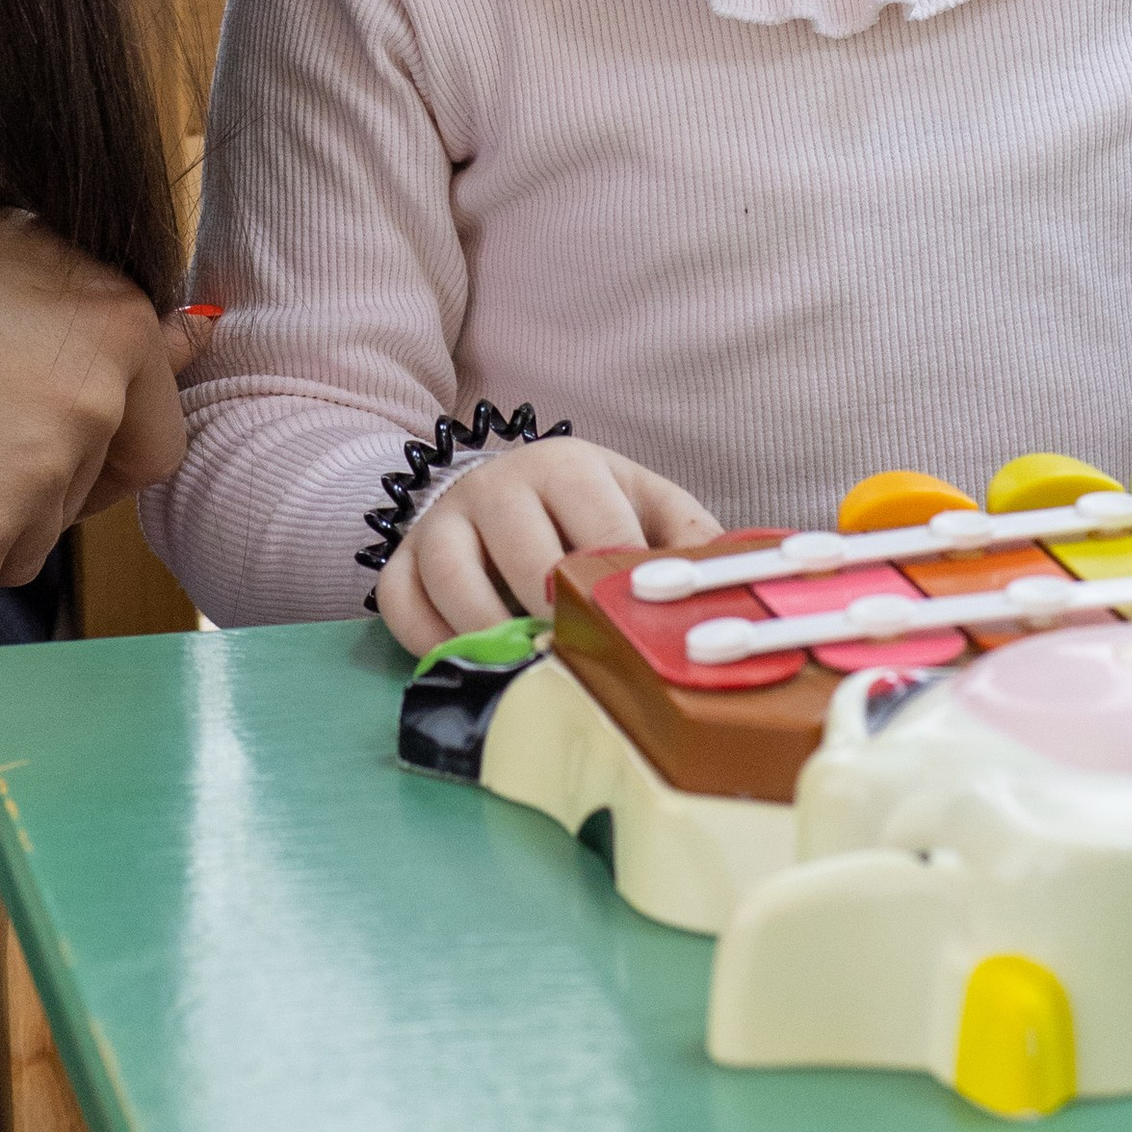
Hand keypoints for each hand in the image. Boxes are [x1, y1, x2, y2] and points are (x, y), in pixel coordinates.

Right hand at [0, 301, 217, 606]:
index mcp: (115, 328)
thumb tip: (202, 335)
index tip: (32, 453)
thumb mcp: (9, 254)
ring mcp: (31, 479)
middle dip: (9, 494)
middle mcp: (92, 405)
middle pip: (72, 505)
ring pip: (16, 553)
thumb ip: (98, 316)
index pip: (154, 443)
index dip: (94, 462)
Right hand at [374, 436, 719, 655]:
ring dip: (487, 629)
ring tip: (525, 665)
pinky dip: (428, 639)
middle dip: (550, 606)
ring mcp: (442, 520)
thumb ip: (687, 537)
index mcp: (567, 466)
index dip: (614, 582)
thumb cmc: (588, 507)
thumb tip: (733, 584)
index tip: (630, 631)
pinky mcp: (402, 557)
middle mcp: (498, 483)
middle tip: (578, 654)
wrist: (505, 486)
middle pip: (518, 542)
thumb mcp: (644, 503)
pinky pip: (398, 602)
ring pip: (447, 571)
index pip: (596, 521)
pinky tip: (469, 660)